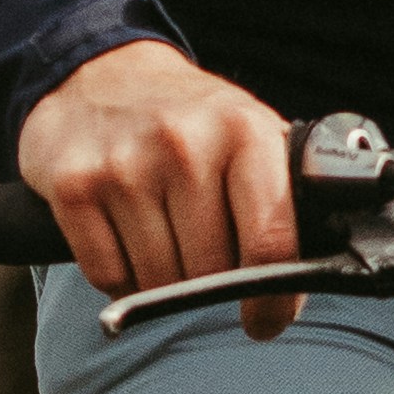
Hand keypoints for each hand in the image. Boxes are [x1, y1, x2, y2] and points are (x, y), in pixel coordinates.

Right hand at [17, 38, 303, 315]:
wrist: (97, 73)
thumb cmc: (188, 119)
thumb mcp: (249, 133)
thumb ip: (286, 196)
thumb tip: (319, 272)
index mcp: (244, 131)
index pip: (269, 240)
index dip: (272, 299)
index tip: (264, 321)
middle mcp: (184, 143)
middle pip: (209, 273)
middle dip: (210, 286)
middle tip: (204, 262)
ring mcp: (125, 165)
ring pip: (157, 282)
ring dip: (162, 284)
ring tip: (163, 241)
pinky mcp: (74, 187)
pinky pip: (108, 276)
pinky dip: (119, 277)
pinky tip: (125, 240)